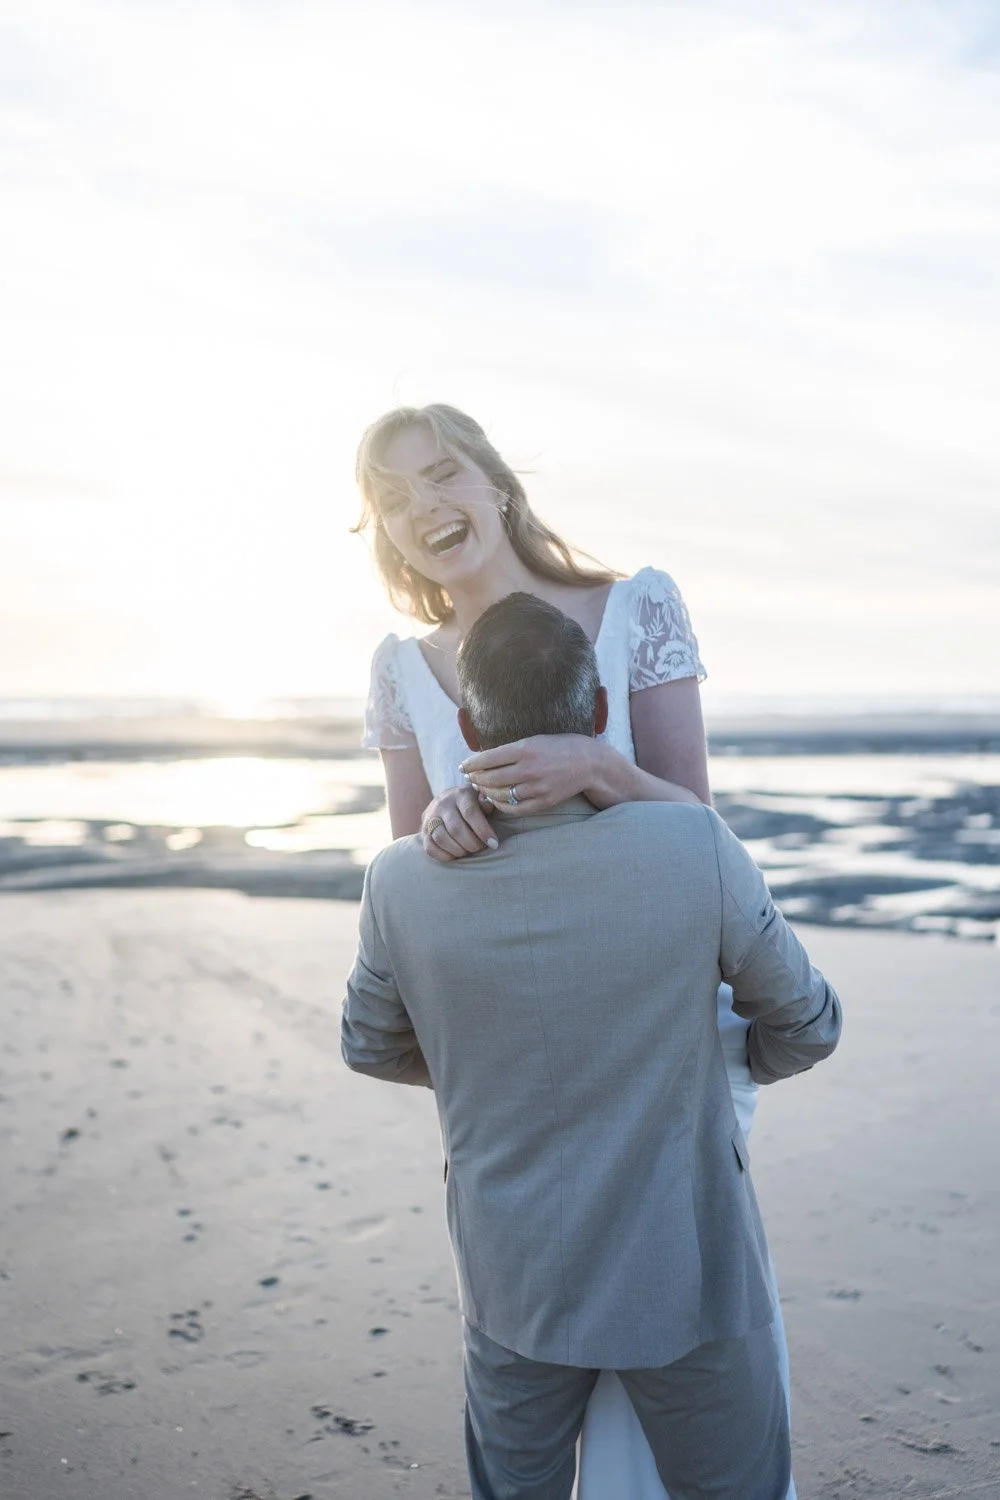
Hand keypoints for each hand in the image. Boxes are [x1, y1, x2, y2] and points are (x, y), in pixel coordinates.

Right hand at [421, 784, 498, 862]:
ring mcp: (430, 817)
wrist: (448, 801)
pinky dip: (444, 855)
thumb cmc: (472, 804)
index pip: (470, 813)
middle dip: (471, 843)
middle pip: (456, 828)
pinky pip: (429, 847)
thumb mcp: (482, 799)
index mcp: (461, 794)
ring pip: (441, 838)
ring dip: (458, 850)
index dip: (483, 830)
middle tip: (480, 848)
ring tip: (468, 851)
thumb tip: (487, 805)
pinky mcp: (423, 830)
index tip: (493, 843)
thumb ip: (486, 802)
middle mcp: (443, 803)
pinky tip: (455, 856)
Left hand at [460, 735, 602, 814]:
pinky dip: (501, 805)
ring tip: (481, 788)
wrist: (588, 763)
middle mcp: (529, 769)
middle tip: (470, 778)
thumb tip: (483, 759)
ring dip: (486, 792)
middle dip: (476, 779)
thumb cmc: (558, 747)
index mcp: (525, 749)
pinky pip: (514, 808)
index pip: (488, 758)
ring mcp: (537, 787)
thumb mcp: (533, 740)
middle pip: (491, 778)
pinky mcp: (543, 802)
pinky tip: (495, 800)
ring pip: (500, 795)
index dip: (471, 764)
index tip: (463, 766)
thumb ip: (510, 750)